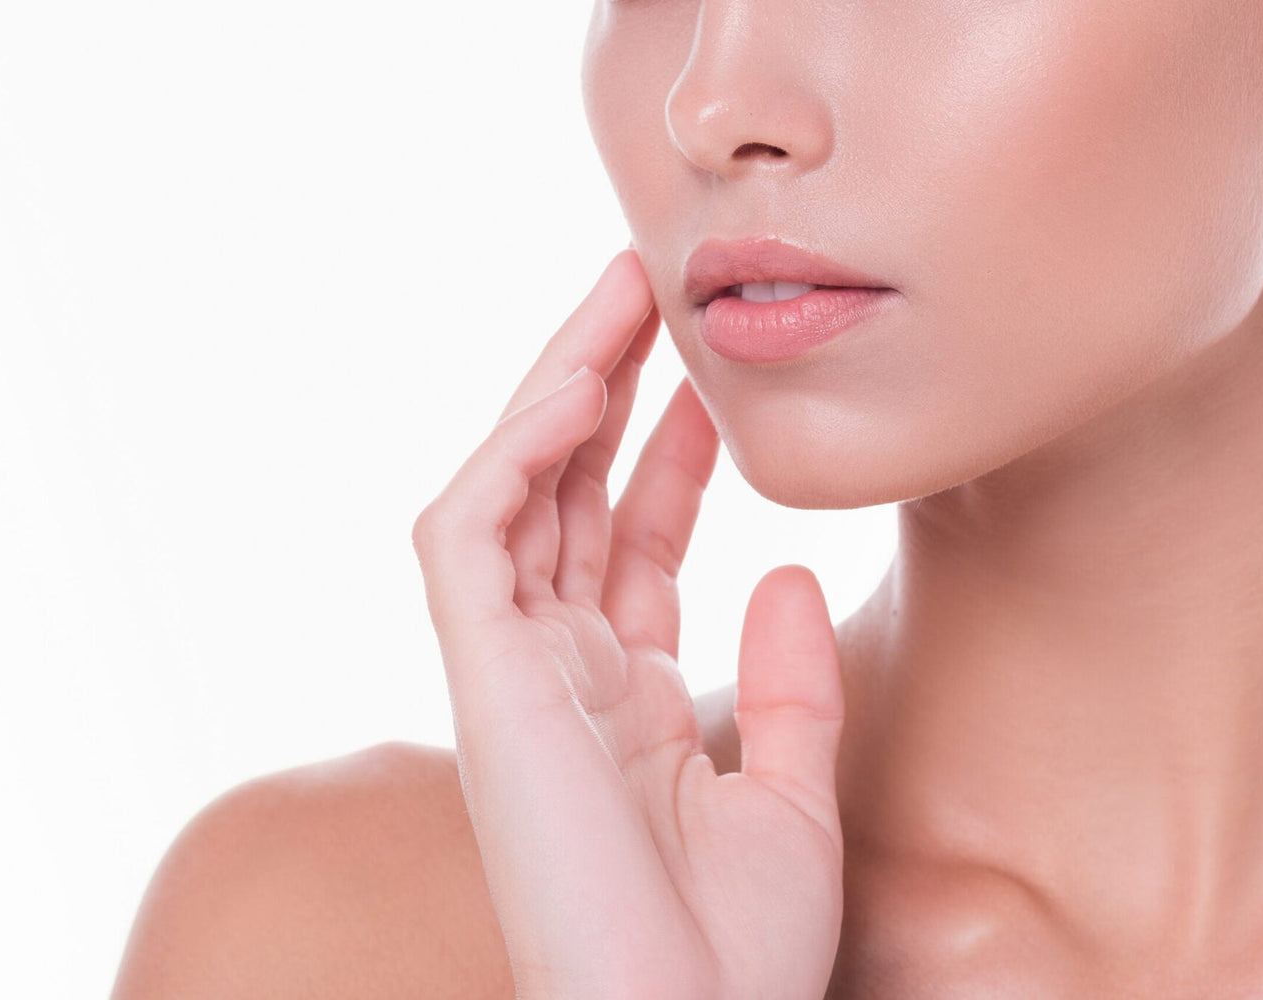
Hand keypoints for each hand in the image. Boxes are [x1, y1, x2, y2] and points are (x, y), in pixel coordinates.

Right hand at [411, 249, 847, 999]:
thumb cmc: (731, 953)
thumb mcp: (791, 795)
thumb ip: (790, 680)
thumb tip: (789, 568)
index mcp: (620, 701)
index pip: (631, 548)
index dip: (666, 460)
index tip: (709, 387)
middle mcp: (557, 675)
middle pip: (567, 499)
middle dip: (604, 391)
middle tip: (651, 293)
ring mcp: (512, 673)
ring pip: (512, 494)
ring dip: (558, 391)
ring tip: (620, 297)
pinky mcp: (483, 680)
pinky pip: (471, 537)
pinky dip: (515, 457)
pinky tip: (577, 390)